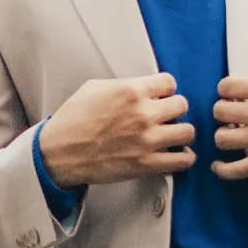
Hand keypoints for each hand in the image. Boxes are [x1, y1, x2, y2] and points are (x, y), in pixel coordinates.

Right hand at [39, 72, 195, 185]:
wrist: (58, 153)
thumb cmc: (73, 120)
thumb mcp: (94, 88)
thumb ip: (124, 84)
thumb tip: (144, 86)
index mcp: (131, 90)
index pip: (170, 83)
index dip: (165, 90)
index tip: (159, 98)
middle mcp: (143, 114)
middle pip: (183, 105)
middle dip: (174, 110)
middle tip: (164, 118)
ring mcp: (147, 140)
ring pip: (188, 132)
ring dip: (181, 133)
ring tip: (170, 136)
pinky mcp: (147, 165)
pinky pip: (183, 160)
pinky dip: (183, 158)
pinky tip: (173, 155)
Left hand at [213, 73, 247, 178]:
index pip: (225, 87)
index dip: (227, 91)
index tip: (233, 96)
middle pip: (219, 112)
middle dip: (224, 112)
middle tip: (233, 115)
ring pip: (222, 139)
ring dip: (224, 136)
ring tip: (233, 135)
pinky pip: (235, 170)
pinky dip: (223, 169)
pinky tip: (220, 165)